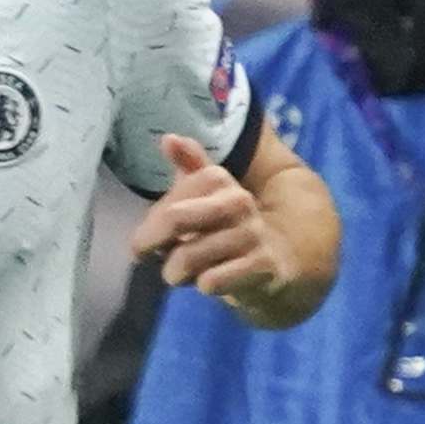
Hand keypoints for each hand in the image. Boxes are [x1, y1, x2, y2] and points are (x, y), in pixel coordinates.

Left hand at [130, 135, 301, 317]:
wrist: (284, 264)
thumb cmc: (231, 231)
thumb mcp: (210, 198)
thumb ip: (190, 168)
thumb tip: (168, 138)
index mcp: (223, 184)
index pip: (178, 189)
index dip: (154, 215)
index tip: (142, 235)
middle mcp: (239, 204)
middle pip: (176, 217)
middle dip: (150, 239)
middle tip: (140, 254)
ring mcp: (254, 235)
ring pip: (188, 256)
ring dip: (175, 271)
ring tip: (180, 273)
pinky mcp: (265, 267)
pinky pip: (214, 280)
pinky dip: (203, 285)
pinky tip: (208, 284)